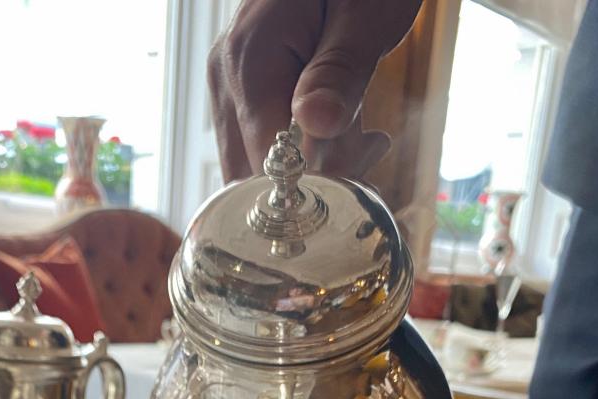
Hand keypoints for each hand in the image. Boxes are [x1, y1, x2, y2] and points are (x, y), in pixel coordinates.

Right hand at [208, 0, 421, 180]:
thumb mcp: (366, 15)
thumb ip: (340, 73)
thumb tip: (315, 125)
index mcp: (250, 60)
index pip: (269, 162)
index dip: (316, 182)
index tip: (365, 167)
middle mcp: (226, 79)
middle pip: (258, 175)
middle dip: (319, 179)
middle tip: (371, 148)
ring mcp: (228, 89)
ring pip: (262, 169)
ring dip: (319, 168)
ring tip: (365, 135)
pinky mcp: (240, 96)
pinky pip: (266, 148)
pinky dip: (309, 153)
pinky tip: (344, 128)